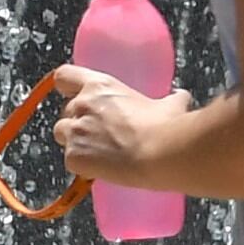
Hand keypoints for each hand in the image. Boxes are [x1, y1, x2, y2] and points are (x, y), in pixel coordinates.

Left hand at [47, 62, 190, 183]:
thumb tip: (181, 97)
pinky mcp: (73, 156)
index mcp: (100, 86)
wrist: (161, 154)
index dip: (67, 87)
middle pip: (66, 112)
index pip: (65, 76)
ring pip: (63, 135)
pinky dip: (82, 165)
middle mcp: (82, 105)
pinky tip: (102, 168)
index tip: (73, 95)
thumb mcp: (169, 105)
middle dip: (79, 122)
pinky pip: (70, 160)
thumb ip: (170, 99)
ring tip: (100, 152)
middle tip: (100, 135)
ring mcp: (75, 131)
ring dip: (76, 142)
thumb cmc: (166, 128)